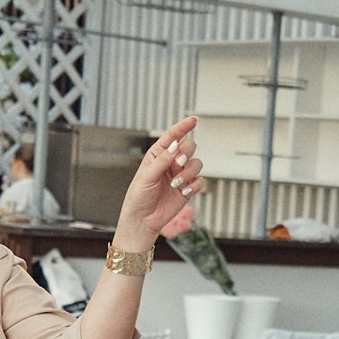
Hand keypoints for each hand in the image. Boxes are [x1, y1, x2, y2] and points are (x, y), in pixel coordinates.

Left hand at [114, 115, 202, 247]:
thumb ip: (163, 160)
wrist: (143, 219)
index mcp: (158, 154)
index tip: (194, 119)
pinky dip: (194, 186)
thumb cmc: (139, 196)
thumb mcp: (147, 175)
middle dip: (186, 153)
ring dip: (189, 173)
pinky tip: (183, 192)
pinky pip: (199, 181)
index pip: (173, 136)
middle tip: (179, 163)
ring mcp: (180, 175)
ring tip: (177, 184)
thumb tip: (176, 145)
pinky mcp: (187, 189)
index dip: (184, 126)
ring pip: (197, 164)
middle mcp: (171, 162)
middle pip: (189, 147)